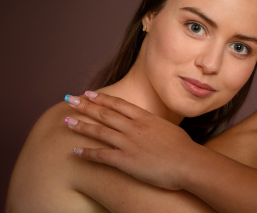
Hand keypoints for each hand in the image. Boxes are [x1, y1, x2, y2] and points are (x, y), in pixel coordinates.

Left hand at [63, 92, 200, 189]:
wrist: (189, 163)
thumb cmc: (184, 148)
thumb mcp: (168, 129)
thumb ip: (155, 126)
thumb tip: (151, 125)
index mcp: (145, 118)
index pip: (118, 104)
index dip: (102, 98)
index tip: (89, 93)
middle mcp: (134, 127)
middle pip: (105, 113)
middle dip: (85, 106)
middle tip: (70, 99)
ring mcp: (129, 143)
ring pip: (100, 131)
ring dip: (82, 125)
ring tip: (67, 121)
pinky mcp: (126, 161)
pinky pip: (102, 155)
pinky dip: (87, 153)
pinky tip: (75, 151)